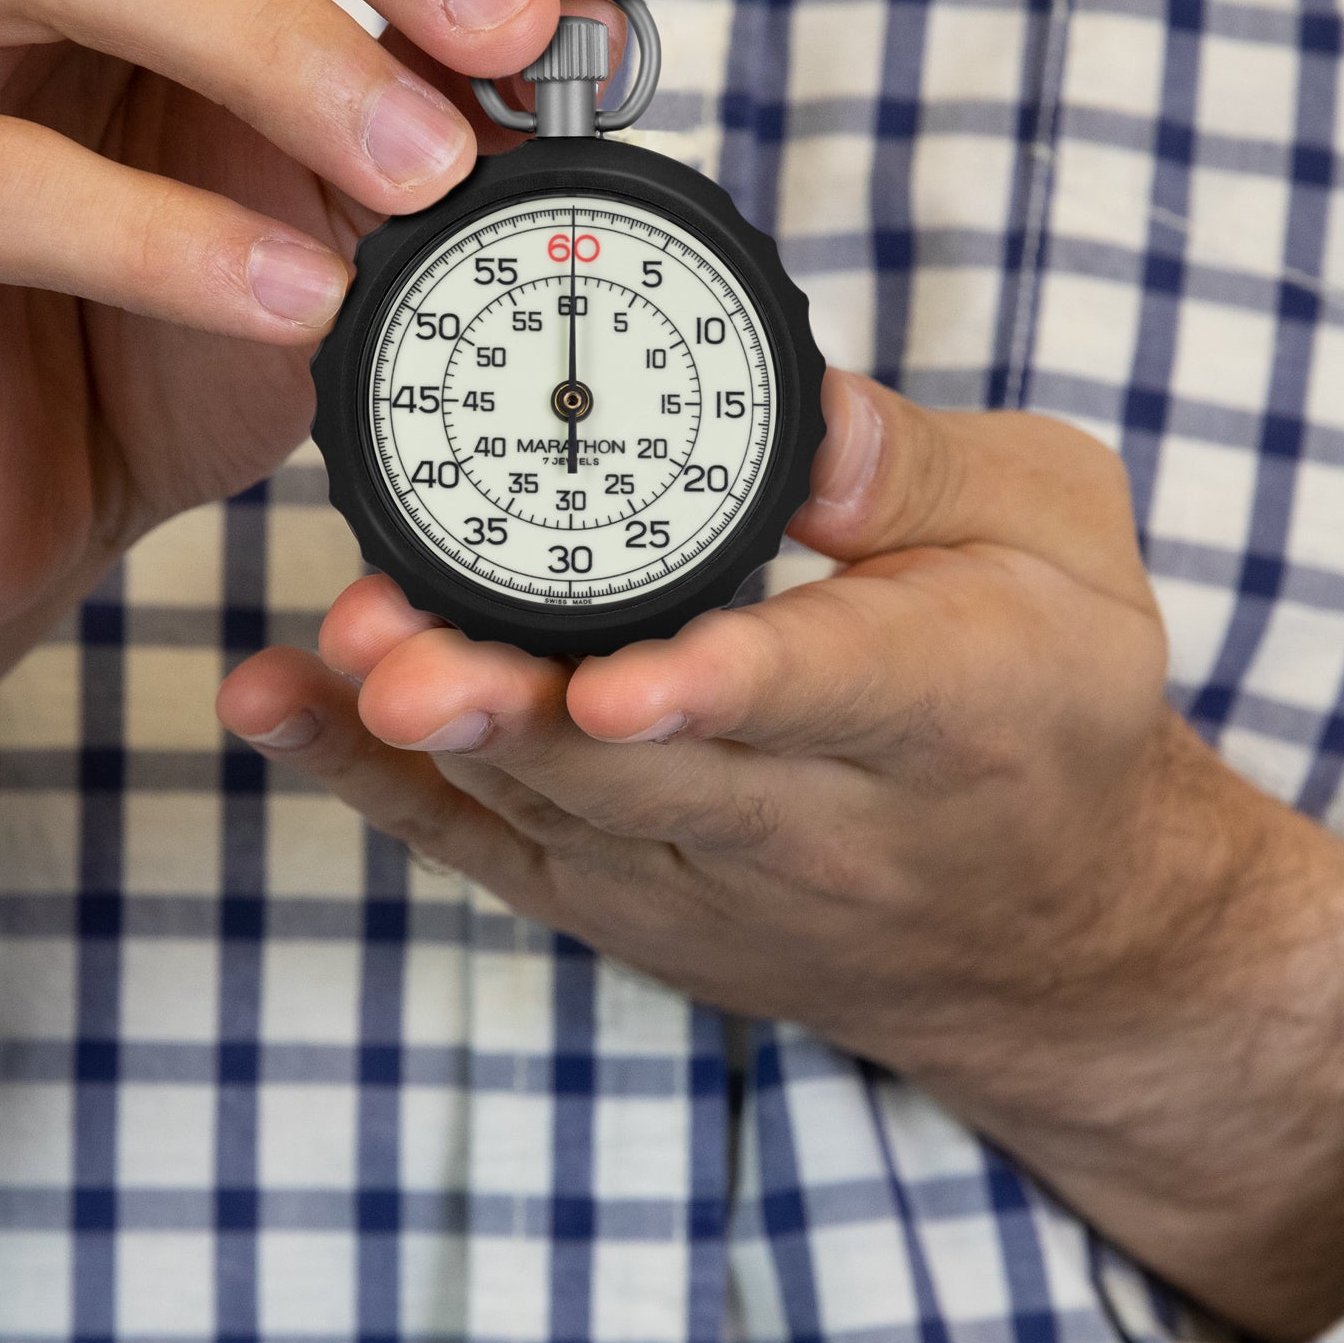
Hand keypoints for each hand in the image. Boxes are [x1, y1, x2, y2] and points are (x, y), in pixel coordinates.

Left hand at [219, 369, 1343, 1342]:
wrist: (1058, 934)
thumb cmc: (1056, 699)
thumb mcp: (1063, 539)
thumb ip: (930, 466)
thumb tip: (803, 409)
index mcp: (951, 706)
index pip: (832, 694)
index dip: (718, 686)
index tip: (617, 678)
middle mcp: (823, 823)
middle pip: (645, 772)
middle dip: (514, 709)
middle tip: (393, 648)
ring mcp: (711, 880)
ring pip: (551, 813)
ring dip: (429, 736)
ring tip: (329, 657)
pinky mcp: (632, 903)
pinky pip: (493, 852)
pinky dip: (379, 784)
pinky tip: (280, 705)